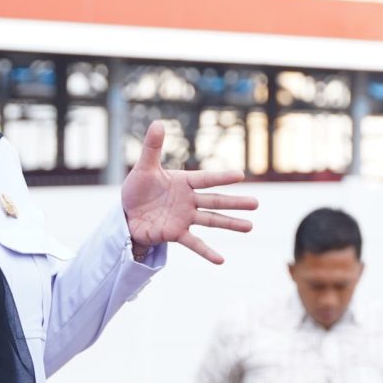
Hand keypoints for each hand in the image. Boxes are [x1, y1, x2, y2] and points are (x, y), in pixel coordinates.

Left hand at [120, 121, 257, 264]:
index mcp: (183, 182)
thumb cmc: (137, 189)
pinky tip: (221, 260)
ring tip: (249, 227)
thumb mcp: (143, 167)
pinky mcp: (176, 233)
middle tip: (256, 203)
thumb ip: (152, 147)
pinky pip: (194, 243)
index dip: (222, 177)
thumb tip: (157, 122)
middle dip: (235, 203)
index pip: (206, 179)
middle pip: (215, 200)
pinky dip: (206, 252)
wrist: (126, 214)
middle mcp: (188, 200)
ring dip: (230, 224)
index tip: (241, 176)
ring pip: (211, 220)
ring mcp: (184, 218)